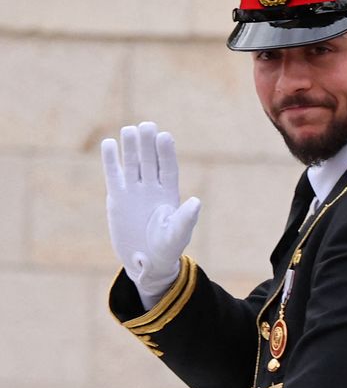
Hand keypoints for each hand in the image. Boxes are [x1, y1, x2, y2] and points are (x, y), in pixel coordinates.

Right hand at [102, 122, 200, 296]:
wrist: (147, 261)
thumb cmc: (167, 248)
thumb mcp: (177, 235)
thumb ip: (186, 218)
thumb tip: (197, 202)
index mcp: (170, 194)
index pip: (168, 168)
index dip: (167, 153)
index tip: (165, 136)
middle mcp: (153, 188)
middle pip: (150, 161)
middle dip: (149, 144)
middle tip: (148, 125)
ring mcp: (134, 191)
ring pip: (132, 164)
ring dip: (131, 147)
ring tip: (129, 130)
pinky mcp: (117, 198)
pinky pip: (114, 175)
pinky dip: (111, 160)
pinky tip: (109, 144)